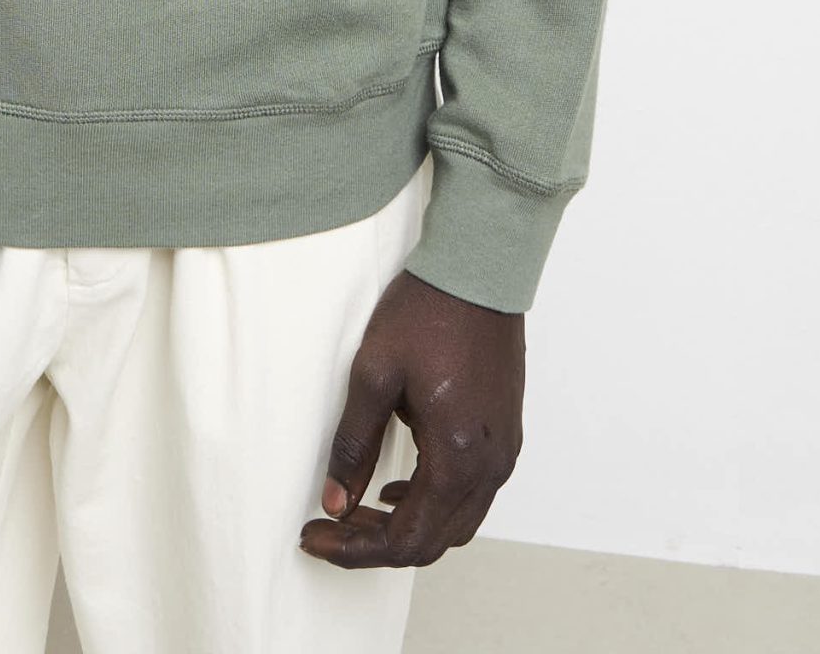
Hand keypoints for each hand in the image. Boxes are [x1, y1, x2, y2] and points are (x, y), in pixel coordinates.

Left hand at [298, 268, 523, 568]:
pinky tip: (397, 485)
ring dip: (406, 526)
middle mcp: (489, 467)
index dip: (354, 549)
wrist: (480, 269)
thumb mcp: (375, 374)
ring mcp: (504, 452)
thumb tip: (335, 502)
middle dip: (374, 542)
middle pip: (432, 541)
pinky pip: (471, 495)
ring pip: (455, 524)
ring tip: (354, 507)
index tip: (314, 535)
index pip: (405, 540)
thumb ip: (354, 444)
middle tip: (326, 524)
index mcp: (457, 458)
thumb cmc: (428, 312)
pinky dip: (432, 503)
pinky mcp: (506, 434)